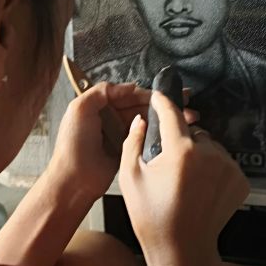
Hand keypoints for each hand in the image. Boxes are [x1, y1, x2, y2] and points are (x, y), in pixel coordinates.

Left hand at [46, 82, 196, 204]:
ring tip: (191, 115)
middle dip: (164, 103)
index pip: (129, 94)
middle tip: (187, 100)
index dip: (149, 93)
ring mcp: (121, 133)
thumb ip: (102, 91)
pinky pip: (147, 136)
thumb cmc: (74, 144)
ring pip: (148, 120)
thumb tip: (131, 85)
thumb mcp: (80, 109)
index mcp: (99, 104)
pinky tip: (178, 129)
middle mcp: (112, 116)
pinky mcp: (129, 149)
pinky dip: (162, 132)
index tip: (168, 93)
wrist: (74, 180)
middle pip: (142, 105)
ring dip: (167, 116)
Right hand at [118, 91, 248, 265]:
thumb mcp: (130, 177)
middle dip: (182, 141)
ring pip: (211, 147)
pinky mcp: (240, 181)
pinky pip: (224, 163)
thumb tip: (140, 120)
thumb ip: (133, 142)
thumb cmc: (152, 217)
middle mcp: (210, 154)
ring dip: (200, 155)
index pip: (171, 113)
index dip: (163, 102)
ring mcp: (228, 168)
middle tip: (170, 164)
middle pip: (193, 132)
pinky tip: (200, 188)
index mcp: (181, 150)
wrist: (183, 249)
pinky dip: (213, 170)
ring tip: (186, 180)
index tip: (159, 95)